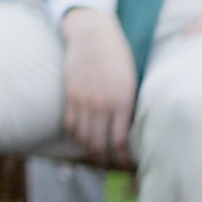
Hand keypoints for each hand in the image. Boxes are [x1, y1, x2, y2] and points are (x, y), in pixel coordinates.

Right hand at [60, 7, 137, 163]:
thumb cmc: (118, 57)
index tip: (127, 165)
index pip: (120, 141)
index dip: (122, 158)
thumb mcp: (131, 82)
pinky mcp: (70, 94)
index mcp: (122, 101)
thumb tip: (129, 132)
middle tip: (110, 167)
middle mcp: (102, 104)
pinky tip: (81, 141)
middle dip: (105, 160)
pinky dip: (76, 136)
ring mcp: (83, 100)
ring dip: (89, 151)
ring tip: (96, 158)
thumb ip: (128, 107)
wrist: (93, 34)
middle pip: (99, 143)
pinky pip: (70, 123)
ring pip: (83, 136)